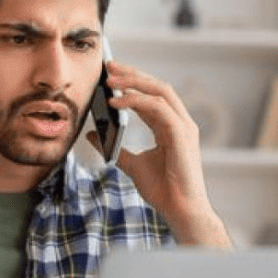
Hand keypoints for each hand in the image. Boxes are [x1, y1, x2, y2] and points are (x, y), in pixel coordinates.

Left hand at [87, 60, 230, 247]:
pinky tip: (116, 101)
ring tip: (109, 80)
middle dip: (133, 74)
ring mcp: (184, 127)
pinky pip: (158, 107)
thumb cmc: (163, 191)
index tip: (111, 74)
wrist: (180, 210)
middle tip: (108, 66)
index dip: (133, 82)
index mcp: (172, 128)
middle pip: (158, 87)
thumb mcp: (132, 165)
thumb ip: (115, 148)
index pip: (153, 96)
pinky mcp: (181, 134)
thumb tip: (93, 135)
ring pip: (160, 91)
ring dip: (133, 82)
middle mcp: (180, 123)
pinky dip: (136, 101)